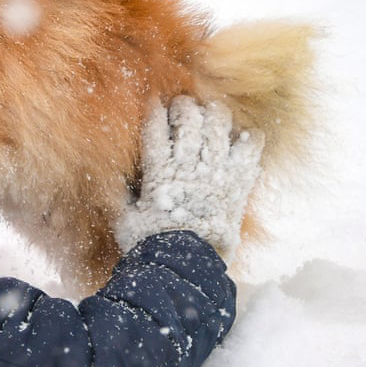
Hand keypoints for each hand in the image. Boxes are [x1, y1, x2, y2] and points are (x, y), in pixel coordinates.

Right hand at [115, 96, 264, 261]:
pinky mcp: (238, 185)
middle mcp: (188, 166)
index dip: (154, 109)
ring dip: (214, 113)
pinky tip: (245, 133)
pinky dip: (249, 139)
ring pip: (219, 127)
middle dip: (184, 106)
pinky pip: (250, 152)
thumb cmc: (149, 244)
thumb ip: (124, 195)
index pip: (155, 128)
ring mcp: (216, 173)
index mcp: (158, 171)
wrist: (187, 267)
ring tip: (211, 110)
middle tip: (182, 104)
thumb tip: (115, 181)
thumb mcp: (125, 218)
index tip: (153, 99)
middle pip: (188, 120)